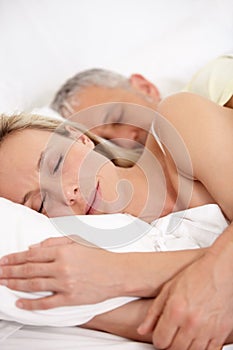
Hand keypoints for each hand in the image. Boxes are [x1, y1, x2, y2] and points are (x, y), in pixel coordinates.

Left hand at [0, 236, 120, 309]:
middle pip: (28, 269)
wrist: (118, 272)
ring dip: (15, 284)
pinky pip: (46, 302)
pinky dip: (31, 303)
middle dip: (9, 271)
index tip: (3, 260)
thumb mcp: (78, 241)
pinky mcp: (70, 298)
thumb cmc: (99, 255)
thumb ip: (54, 243)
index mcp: (63, 251)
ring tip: (3, 283)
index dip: (15, 258)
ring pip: (33, 284)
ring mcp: (65, 284)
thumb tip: (33, 248)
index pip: (32, 255)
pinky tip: (20, 303)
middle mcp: (62, 267)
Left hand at [137, 250, 232, 349]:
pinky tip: (197, 339)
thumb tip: (142, 329)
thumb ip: (154, 311)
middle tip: (171, 336)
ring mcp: (208, 329)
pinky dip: (201, 349)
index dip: (158, 340)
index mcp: (176, 309)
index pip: (160, 341)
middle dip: (170, 344)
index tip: (160, 335)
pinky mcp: (221, 333)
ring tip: (183, 336)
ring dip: (185, 348)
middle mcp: (191, 321)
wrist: (222, 270)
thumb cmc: (197, 275)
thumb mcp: (169, 288)